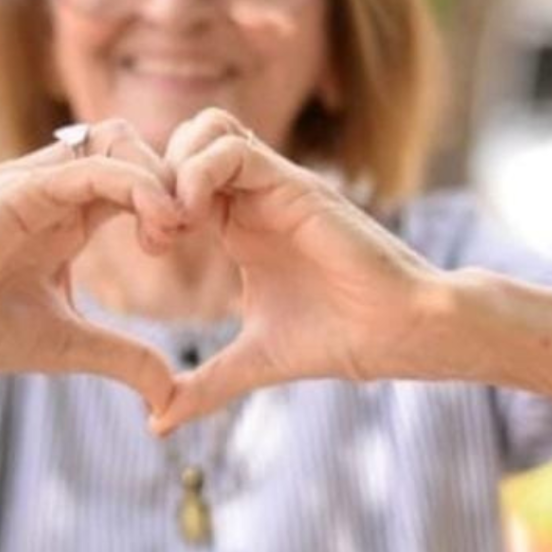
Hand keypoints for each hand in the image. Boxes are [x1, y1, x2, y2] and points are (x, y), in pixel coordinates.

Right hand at [0, 119, 182, 411]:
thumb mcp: (68, 344)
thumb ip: (123, 358)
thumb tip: (170, 392)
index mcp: (65, 216)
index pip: (131, 175)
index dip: (167, 197)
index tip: (183, 242)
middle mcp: (51, 189)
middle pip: (129, 143)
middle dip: (168, 178)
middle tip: (181, 231)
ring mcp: (33, 183)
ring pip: (115, 140)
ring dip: (156, 176)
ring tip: (170, 228)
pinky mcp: (18, 189)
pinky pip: (92, 167)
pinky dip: (136, 185)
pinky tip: (157, 224)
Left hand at [150, 108, 440, 433]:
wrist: (400, 333)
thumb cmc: (339, 339)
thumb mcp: (253, 361)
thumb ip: (205, 385)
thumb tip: (156, 422)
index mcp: (240, 223)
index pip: (181, 176)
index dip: (153, 201)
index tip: (151, 248)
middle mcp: (255, 196)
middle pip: (189, 138)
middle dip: (157, 175)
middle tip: (158, 232)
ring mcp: (276, 185)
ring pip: (208, 129)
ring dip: (176, 168)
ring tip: (176, 225)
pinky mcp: (297, 184)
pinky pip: (235, 148)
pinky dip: (198, 173)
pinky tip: (193, 220)